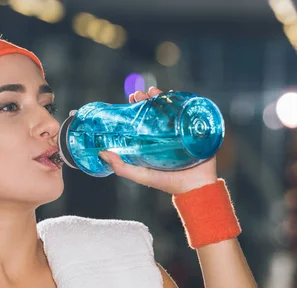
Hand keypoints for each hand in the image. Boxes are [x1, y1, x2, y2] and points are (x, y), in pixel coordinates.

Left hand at [98, 87, 217, 194]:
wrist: (195, 187)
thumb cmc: (167, 182)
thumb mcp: (140, 175)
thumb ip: (121, 167)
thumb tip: (101, 153)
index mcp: (152, 142)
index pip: (143, 119)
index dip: (136, 108)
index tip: (131, 98)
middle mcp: (166, 134)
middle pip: (156, 111)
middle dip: (147, 99)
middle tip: (139, 94)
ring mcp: (181, 131)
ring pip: (171, 109)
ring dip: (162, 97)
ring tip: (154, 92)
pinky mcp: (195, 130)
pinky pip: (189, 112)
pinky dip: (182, 102)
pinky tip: (174, 95)